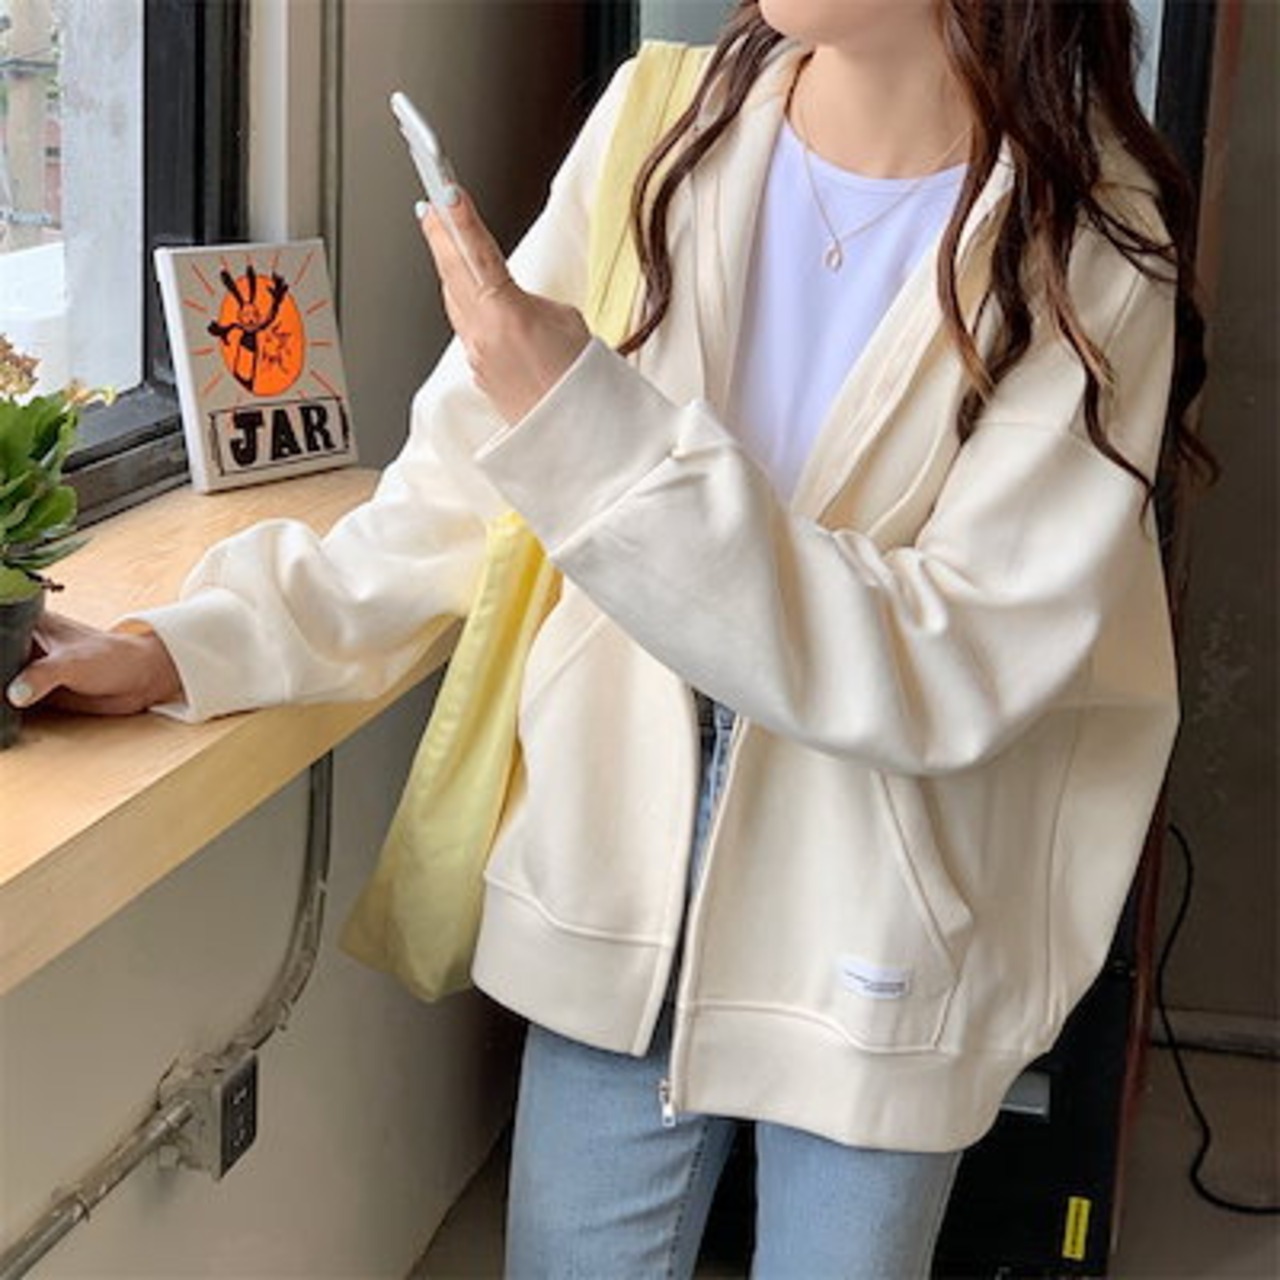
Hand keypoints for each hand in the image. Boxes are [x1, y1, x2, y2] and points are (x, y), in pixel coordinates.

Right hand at [6, 613, 183, 715]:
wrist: (139, 680)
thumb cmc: (111, 658)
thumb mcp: (73, 663)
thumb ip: (42, 675)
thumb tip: (15, 694)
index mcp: (26, 624)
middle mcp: (22, 645)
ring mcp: (26, 669)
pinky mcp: (33, 692)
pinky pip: (8, 702)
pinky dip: (2, 710)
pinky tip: (0, 719)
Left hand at [417, 190, 590, 423]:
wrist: (578, 436)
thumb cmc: (582, 385)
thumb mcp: (568, 323)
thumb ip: (531, 302)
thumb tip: (513, 300)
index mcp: (506, 315)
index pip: (477, 254)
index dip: (460, 219)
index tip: (445, 192)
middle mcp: (482, 336)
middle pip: (453, 274)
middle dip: (441, 237)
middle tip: (431, 207)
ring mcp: (476, 357)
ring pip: (454, 300)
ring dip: (448, 267)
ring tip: (442, 239)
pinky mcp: (479, 374)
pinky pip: (465, 328)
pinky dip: (462, 302)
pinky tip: (465, 291)